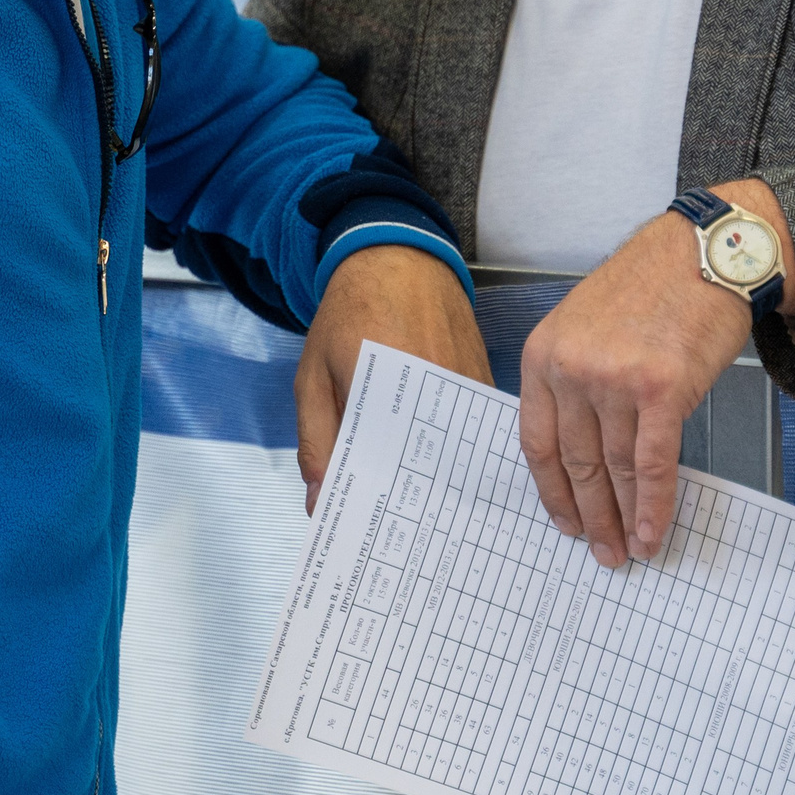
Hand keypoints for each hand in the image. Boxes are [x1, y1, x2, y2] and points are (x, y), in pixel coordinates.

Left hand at [297, 245, 491, 511]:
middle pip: (427, 463)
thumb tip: (323, 500)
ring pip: (455, 448)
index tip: (373, 535)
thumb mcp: (312, 374)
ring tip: (425, 515)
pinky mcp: (482, 378)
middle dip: (411, 501)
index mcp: (386, 386)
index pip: (385, 463)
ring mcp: (464, 381)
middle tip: (401, 536)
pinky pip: (472, 427)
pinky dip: (458, 450)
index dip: (378, 503)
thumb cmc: (348, 313)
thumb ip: (315, 438)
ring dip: (439, 478)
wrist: (395, 258)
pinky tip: (446, 474)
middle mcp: (434, 386)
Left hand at [520, 179, 794, 569]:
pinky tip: (654, 531)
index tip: (565, 521)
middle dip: (590, 515)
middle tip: (601, 551)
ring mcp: (615, 379)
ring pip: (614, 470)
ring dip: (623, 519)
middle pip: (575, 463)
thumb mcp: (585, 324)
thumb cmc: (652, 284)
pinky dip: (654, 506)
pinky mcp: (662, 389)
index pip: (537, 441)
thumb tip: (584, 455)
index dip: (552, 491)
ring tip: (630, 550)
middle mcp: (572, 368)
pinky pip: (653, 464)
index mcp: (545, 354)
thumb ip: (575, 381)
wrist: (704, 251)